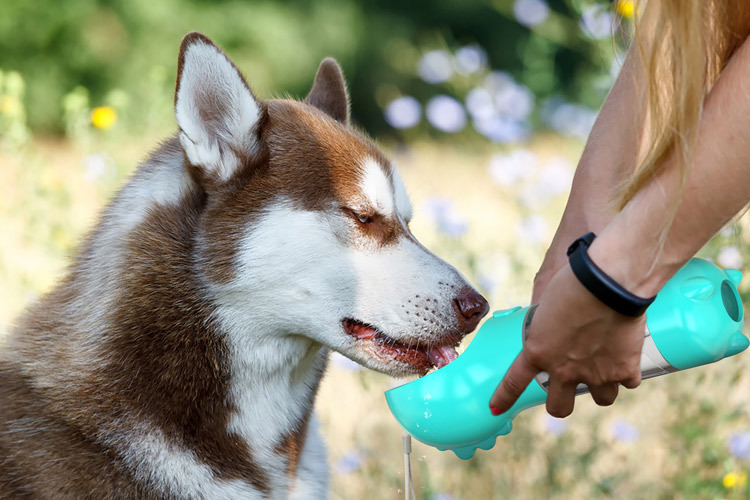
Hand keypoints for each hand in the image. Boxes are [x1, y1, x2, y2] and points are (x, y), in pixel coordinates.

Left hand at [489, 264, 643, 416]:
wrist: (607, 283)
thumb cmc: (573, 283)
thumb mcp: (545, 303)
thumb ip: (545, 324)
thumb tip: (548, 327)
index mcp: (538, 351)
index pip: (514, 382)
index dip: (504, 398)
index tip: (496, 408)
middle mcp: (564, 370)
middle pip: (559, 407)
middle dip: (561, 403)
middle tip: (566, 390)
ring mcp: (595, 374)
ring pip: (601, 399)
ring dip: (602, 386)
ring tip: (605, 368)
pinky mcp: (624, 370)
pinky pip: (627, 383)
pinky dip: (628, 372)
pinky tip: (627, 357)